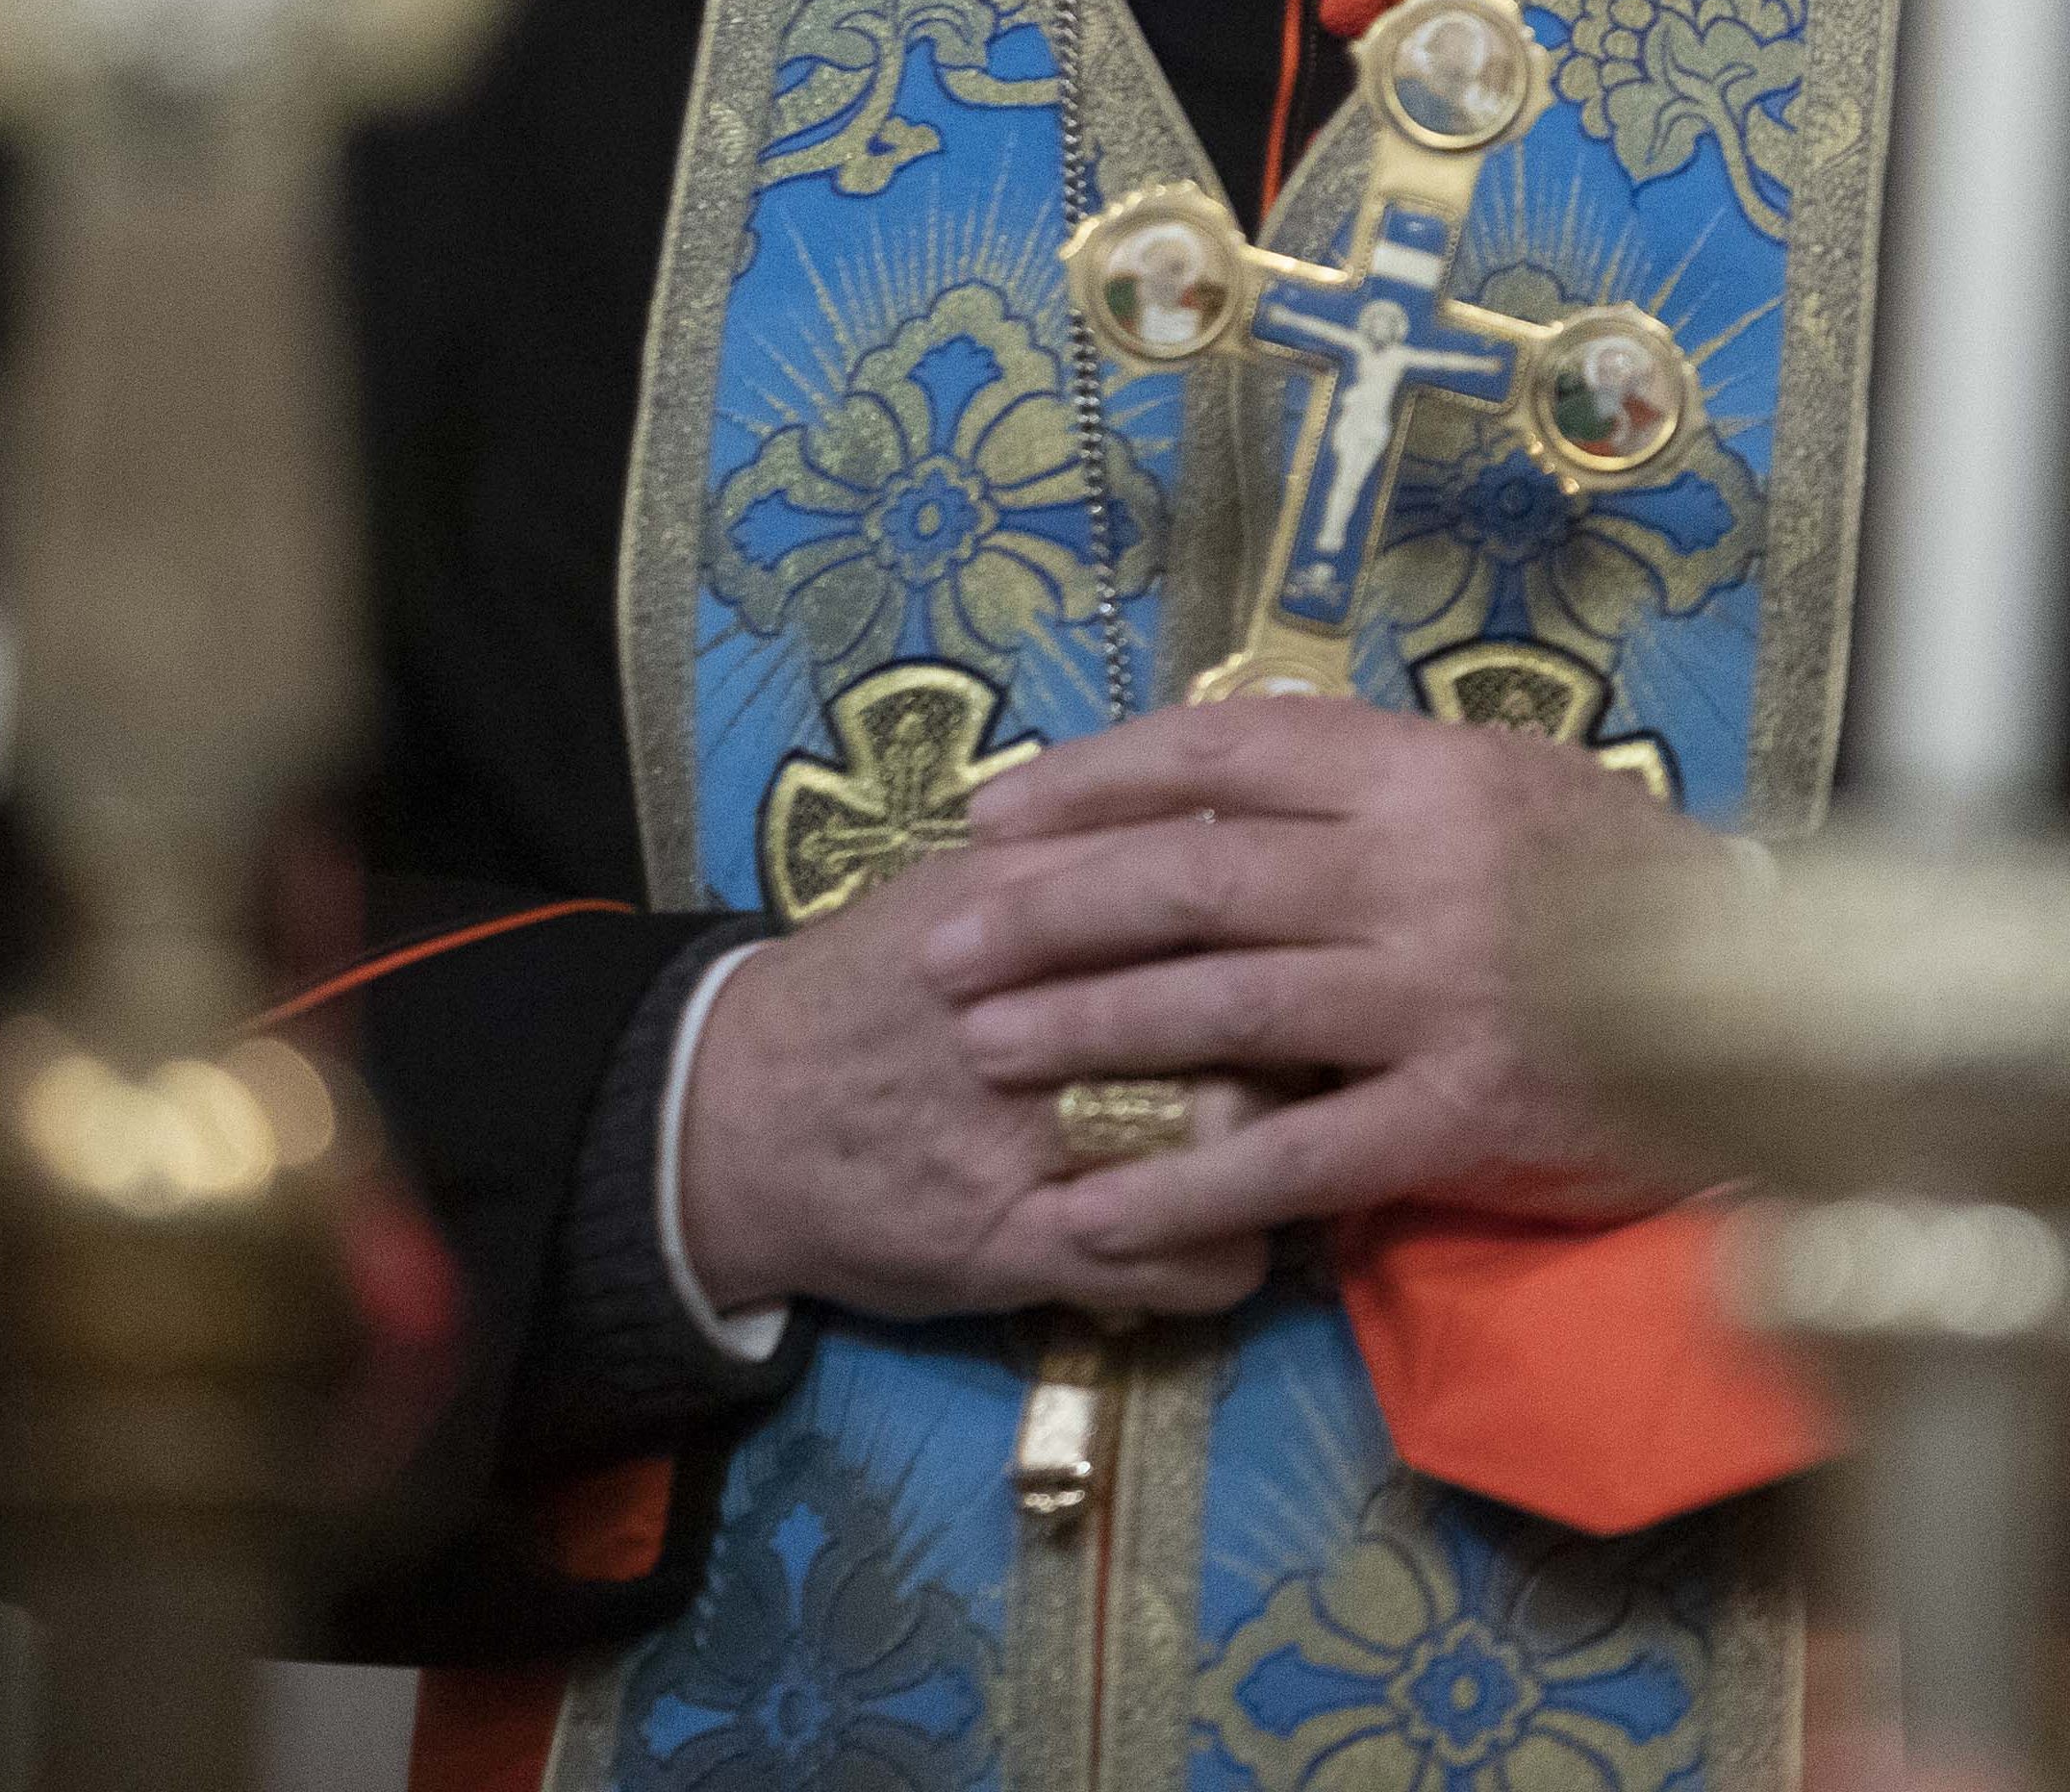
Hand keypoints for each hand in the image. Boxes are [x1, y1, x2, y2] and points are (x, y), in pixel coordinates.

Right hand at [670, 854, 1278, 1327]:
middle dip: (1307, 1041)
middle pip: (1238, 1019)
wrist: (731, 1117)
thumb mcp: (971, 879)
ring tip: (1307, 1149)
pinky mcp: (1008, 1248)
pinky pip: (1169, 1262)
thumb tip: (1244, 806)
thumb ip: (1098, 843)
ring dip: (1287, 1154)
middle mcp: (1033, 1015)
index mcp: (1027, 905)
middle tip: (1339, 1054)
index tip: (1327, 942)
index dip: (1292, 923)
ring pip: (1224, 1144)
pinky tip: (1236, 1243)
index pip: (1212, 898)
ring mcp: (1022, 1141)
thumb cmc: (876, 981)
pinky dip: (1226, 1258)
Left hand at [934, 695, 1710, 1268]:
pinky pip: (1293, 1156)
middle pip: (1200, 877)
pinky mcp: (1463, 1117)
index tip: (996, 811)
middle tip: (943, 942)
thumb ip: (1373, 785)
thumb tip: (1211, 780)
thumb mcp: (1507, 787)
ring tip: (982, 1048)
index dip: (1097, 778)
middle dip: (1053, 909)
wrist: (1769, 1002)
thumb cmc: (1616, 886)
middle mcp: (1427, 870)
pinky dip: (1180, 1186)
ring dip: (1088, 1028)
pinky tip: (1088, 1213)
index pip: (1228, 749)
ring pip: (1228, 1006)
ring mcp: (1444, 994)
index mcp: (1430, 770)